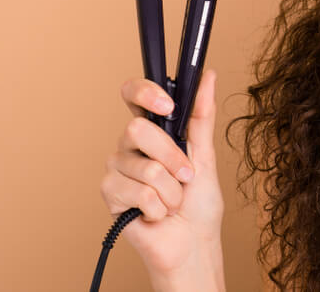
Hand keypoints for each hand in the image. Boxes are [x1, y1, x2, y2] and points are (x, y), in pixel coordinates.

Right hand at [99, 69, 224, 280]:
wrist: (192, 242)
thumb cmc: (199, 202)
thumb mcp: (206, 154)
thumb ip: (202, 115)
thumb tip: (209, 76)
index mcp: (153, 131)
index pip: (134, 95)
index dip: (144, 92)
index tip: (167, 106)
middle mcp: (130, 146)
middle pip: (136, 129)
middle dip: (170, 156)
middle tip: (186, 174)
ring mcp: (117, 169)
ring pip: (144, 167)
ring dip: (170, 189)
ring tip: (173, 201)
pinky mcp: (110, 195)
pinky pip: (138, 192)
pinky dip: (158, 207)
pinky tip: (157, 214)